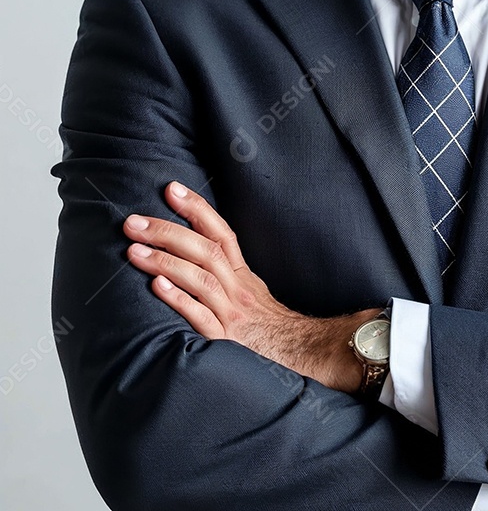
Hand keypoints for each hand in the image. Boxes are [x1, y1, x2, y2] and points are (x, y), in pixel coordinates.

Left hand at [123, 181, 377, 391]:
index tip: (171, 188)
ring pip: (200, 278)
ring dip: (165, 261)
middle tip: (133, 222)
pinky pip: (201, 316)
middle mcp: (237, 287)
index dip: (196, 208)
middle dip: (167, 232)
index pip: (220, 231)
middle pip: (205, 250)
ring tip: (133, 250)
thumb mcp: (249, 290)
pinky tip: (156, 287)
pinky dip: (179, 299)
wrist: (299, 355)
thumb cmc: (265, 324)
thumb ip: (224, 271)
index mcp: (241, 273)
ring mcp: (232, 312)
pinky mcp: (225, 339)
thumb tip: (191, 249)